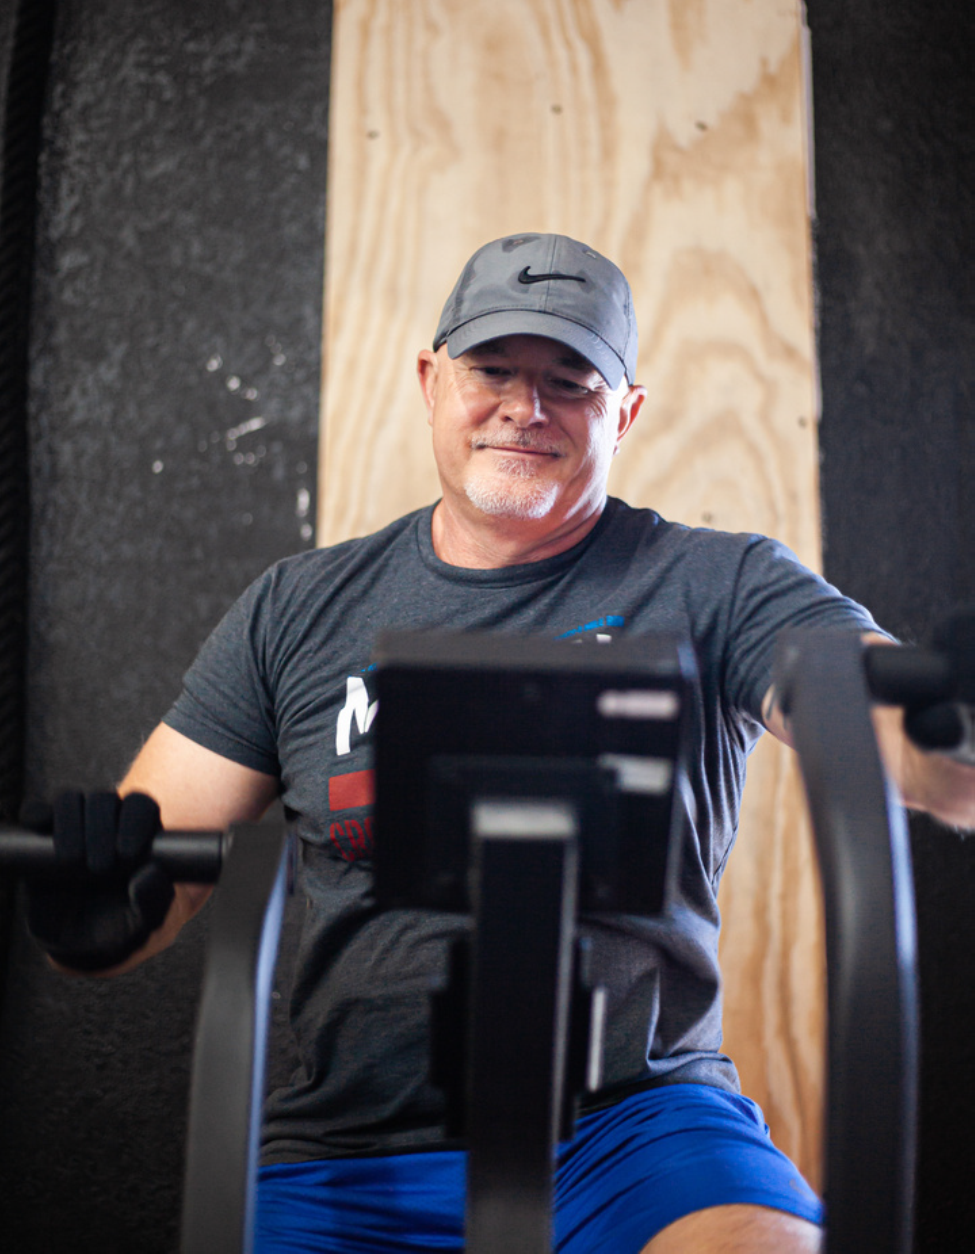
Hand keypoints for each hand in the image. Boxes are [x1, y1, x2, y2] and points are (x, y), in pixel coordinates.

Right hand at [24, 791, 173, 971]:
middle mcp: (106, 824)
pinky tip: (39, 824)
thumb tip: (149, 873)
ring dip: (72, 823)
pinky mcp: (41, 841)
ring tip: (74, 859)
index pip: (140, 806)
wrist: (84, 946)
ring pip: (72, 801)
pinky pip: (38, 813)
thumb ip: (154, 902)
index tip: (128, 855)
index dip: (136, 821)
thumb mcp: (144, 926)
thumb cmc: (122, 929)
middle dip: (103, 829)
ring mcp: (72, 829)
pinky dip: (37, 813)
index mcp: (137, 835)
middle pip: (105, 800)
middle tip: (101, 867)